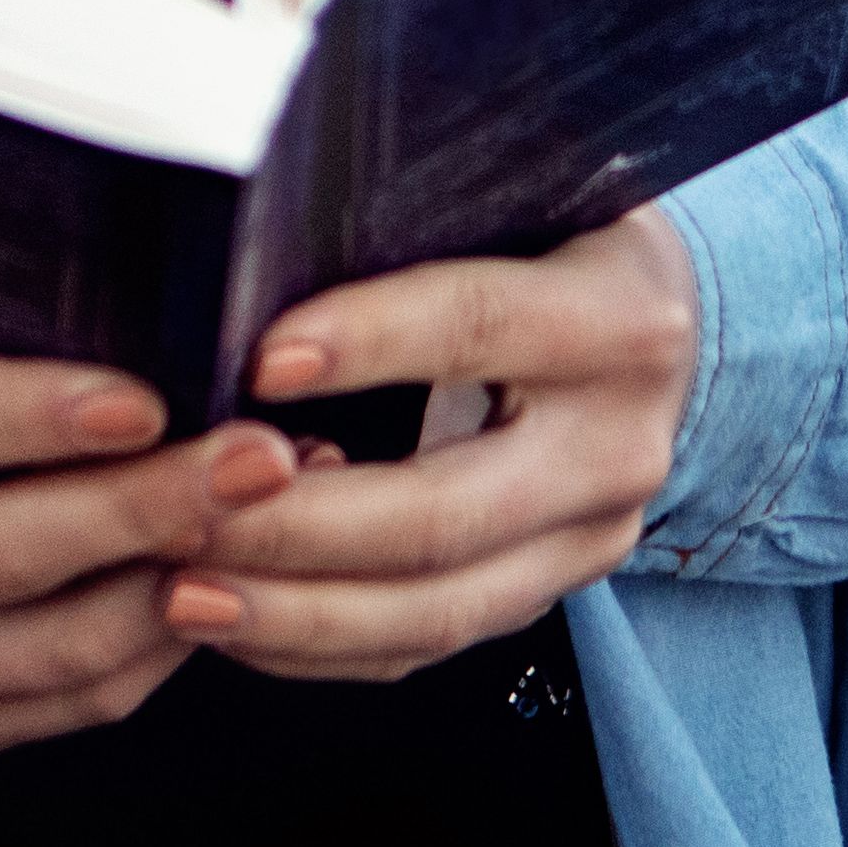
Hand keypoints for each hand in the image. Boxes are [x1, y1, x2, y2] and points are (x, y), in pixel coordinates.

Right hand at [0, 348, 293, 765]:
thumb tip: (87, 290)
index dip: (37, 415)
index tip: (148, 391)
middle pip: (8, 555)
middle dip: (154, 505)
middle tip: (264, 455)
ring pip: (54, 648)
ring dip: (182, 584)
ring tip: (273, 514)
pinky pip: (59, 702)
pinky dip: (151, 645)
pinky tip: (214, 580)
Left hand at [161, 209, 697, 682]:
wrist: (667, 332)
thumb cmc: (553, 242)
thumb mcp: (517, 201)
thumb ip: (416, 222)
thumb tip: (260, 248)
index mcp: (620, 320)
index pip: (480, 327)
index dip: (369, 343)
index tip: (256, 362)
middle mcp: (617, 445)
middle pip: (443, 512)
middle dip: (295, 522)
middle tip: (181, 507)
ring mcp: (589, 540)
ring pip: (432, 606)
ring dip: (293, 609)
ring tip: (182, 589)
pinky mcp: (548, 594)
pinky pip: (424, 645)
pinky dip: (318, 643)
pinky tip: (236, 620)